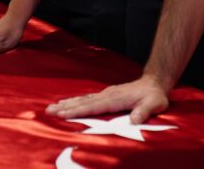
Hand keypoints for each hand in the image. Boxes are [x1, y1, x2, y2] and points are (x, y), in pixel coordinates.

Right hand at [46, 75, 169, 123]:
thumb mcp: (154, 104)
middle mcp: (107, 95)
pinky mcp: (106, 95)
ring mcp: (106, 94)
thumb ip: (144, 111)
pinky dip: (75, 101)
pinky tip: (67, 103)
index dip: (78, 110)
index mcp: (116, 99)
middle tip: (49, 111)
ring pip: (83, 99)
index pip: (93, 106)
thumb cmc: (154, 96)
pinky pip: (87, 99)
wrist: (154, 83)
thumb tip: (134, 120)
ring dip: (67, 103)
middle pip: (83, 102)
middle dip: (66, 107)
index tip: (63, 114)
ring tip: (51, 107)